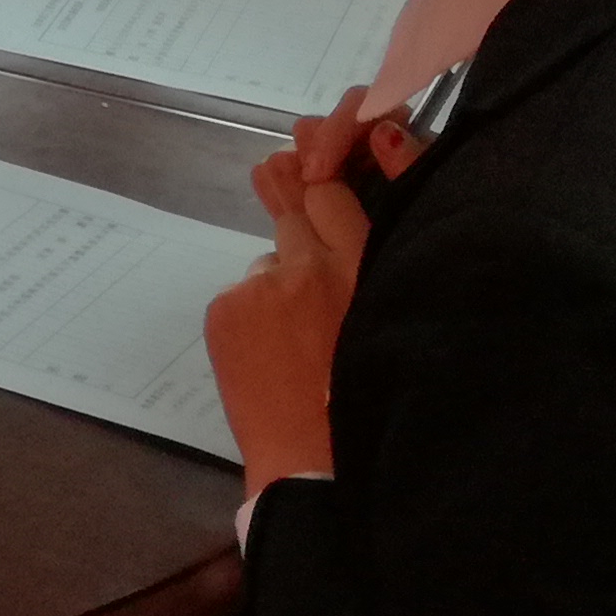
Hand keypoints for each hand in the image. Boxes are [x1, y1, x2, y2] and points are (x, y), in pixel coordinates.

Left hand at [203, 107, 375, 501]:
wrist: (316, 471)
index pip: (338, 191)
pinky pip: (243, 294)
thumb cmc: (366, 405)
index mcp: (367, 272)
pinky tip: (272, 355)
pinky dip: (254, 313)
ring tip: (297, 338)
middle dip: (293, 194)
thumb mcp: (387, 326)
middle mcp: (315, 265)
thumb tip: (339, 228)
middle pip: (298, 205)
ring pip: (270, 261)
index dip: (325, 164)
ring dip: (281, 282)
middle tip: (283, 174)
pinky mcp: (228, 307)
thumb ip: (373, 273)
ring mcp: (264, 284)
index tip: (314, 145)